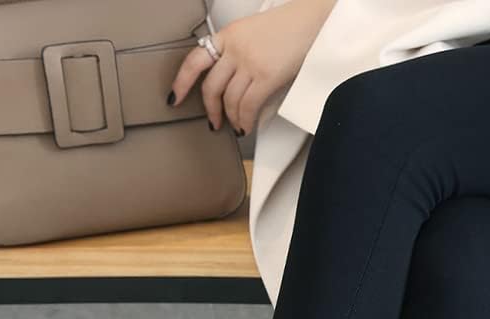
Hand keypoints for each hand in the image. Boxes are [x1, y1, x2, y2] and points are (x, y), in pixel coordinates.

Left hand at [169, 0, 336, 135]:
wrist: (314, 20)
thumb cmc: (290, 28)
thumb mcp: (253, 33)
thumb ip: (238, 53)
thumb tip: (231, 82)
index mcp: (228, 35)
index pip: (195, 60)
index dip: (181, 82)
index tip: (175, 98)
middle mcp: (235, 49)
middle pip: (211, 87)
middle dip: (210, 110)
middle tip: (214, 122)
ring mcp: (250, 63)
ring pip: (230, 100)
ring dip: (232, 119)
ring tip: (237, 126)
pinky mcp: (266, 76)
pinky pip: (248, 106)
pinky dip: (245, 120)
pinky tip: (247, 125)